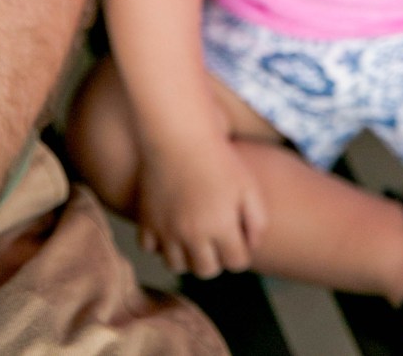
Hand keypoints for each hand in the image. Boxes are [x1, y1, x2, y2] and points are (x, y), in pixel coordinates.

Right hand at [137, 134, 267, 278]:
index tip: (238, 236)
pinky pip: (150, 249)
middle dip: (216, 258)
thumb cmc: (218, 156)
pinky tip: (170, 225)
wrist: (179, 132)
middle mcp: (192, 235)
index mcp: (221, 227)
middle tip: (217, 237)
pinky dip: (159, 243)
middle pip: (207, 270)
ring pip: (178, 266)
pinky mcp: (146, 221)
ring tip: (195, 234)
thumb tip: (252, 246)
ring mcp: (166, 230)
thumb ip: (257, 219)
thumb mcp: (248, 184)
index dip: (241, 250)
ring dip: (188, 255)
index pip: (237, 263)